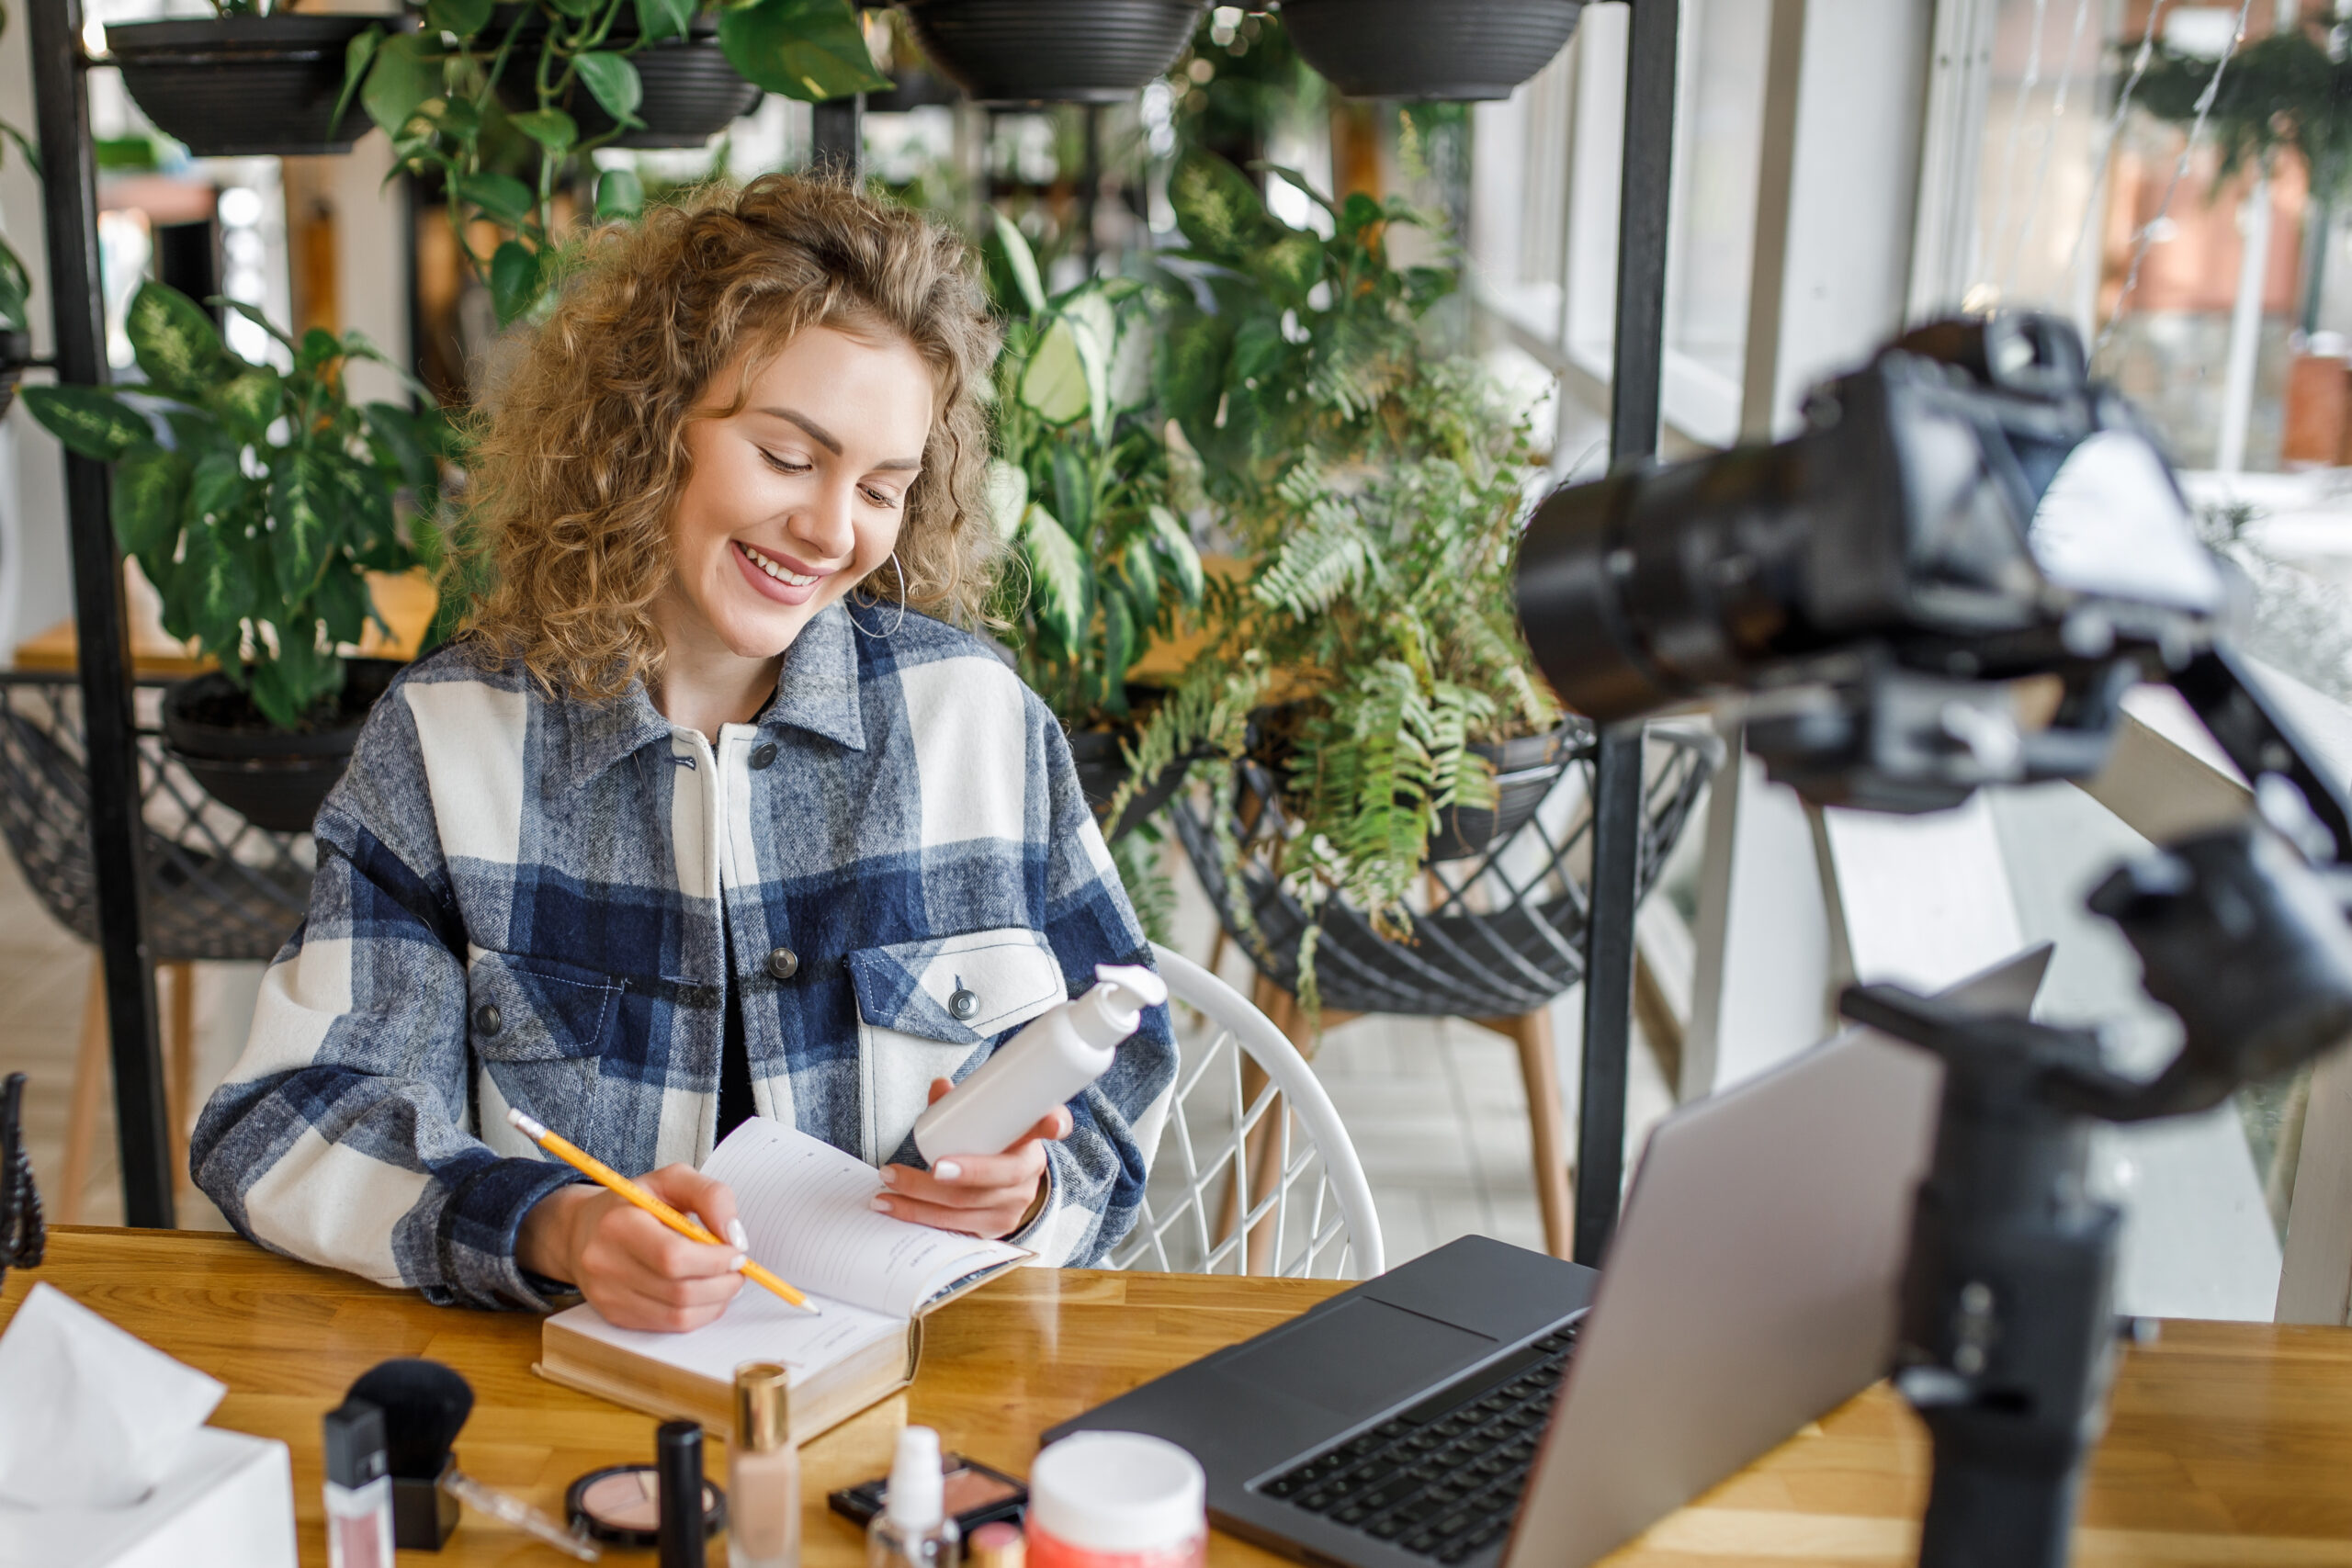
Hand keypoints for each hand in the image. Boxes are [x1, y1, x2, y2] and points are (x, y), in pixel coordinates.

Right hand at [517, 1165, 746, 1332]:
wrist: (582, 1230)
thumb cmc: (635, 1203)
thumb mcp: (672, 1180)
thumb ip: (710, 1196)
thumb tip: (735, 1237)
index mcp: (618, 1224)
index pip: (673, 1257)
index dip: (714, 1260)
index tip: (737, 1251)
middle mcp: (605, 1264)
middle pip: (679, 1291)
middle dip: (723, 1283)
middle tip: (738, 1268)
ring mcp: (607, 1295)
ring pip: (678, 1315)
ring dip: (716, 1301)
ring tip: (726, 1280)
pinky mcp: (614, 1316)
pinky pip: (669, 1326)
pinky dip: (699, 1313)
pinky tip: (706, 1294)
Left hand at [874, 1079, 1070, 1238]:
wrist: (999, 1189)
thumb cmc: (988, 1146)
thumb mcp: (983, 1124)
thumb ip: (962, 1105)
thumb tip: (941, 1086)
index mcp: (1031, 1138)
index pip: (1052, 1126)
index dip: (1055, 1124)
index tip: (1052, 1122)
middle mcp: (1029, 1175)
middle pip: (1001, 1176)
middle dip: (965, 1173)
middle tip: (933, 1166)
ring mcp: (1011, 1207)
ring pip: (967, 1205)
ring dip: (921, 1196)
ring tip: (889, 1182)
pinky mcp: (990, 1229)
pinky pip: (952, 1226)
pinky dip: (917, 1215)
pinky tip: (892, 1206)